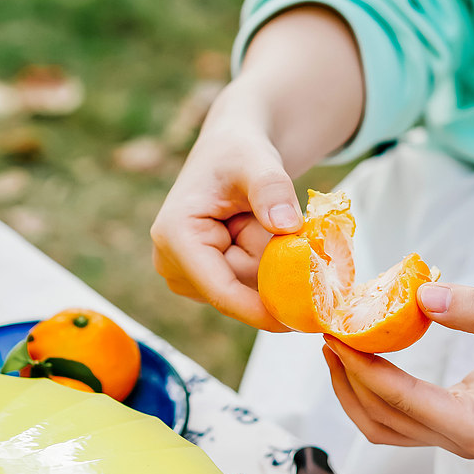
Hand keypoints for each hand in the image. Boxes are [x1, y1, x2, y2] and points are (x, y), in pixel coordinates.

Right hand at [151, 81, 301, 330]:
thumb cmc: (237, 152)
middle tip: (295, 230)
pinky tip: (263, 236)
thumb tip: (286, 226)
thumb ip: (271, 189)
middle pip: (240, 292)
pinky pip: (249, 287)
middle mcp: (172, 263)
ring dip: (271, 265)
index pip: (221, 290)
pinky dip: (268, 267)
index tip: (301, 321)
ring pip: (248, 291)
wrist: (231, 152)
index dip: (261, 310)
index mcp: (175, 237)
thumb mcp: (257, 161)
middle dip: (274, 271)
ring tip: (266, 222)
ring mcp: (187, 276)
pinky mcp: (204, 280)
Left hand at [322, 283, 473, 458]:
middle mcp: (463, 443)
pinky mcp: (451, 423)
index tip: (336, 334)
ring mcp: (455, 437)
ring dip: (353, 390)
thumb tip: (423, 295)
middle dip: (348, 380)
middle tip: (326, 334)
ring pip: (384, 426)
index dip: (364, 368)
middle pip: (383, 421)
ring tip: (334, 346)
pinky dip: (372, 390)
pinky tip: (362, 356)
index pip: (403, 401)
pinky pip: (398, 416)